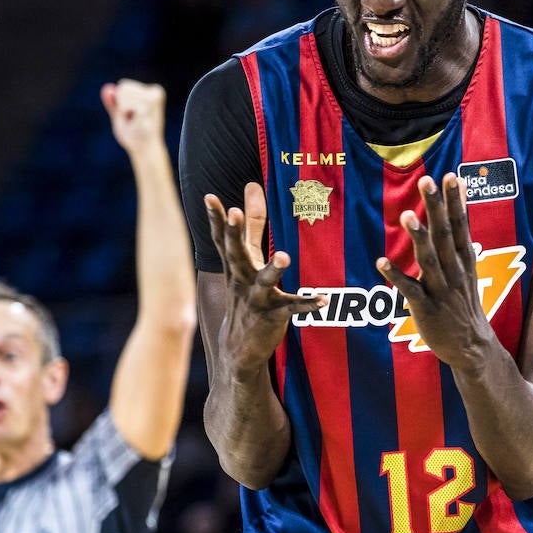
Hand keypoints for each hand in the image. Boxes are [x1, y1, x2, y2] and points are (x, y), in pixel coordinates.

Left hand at [101, 79, 165, 152]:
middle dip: (122, 106)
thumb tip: (106, 88)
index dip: (122, 104)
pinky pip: (124, 102)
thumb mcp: (122, 117)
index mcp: (152, 92)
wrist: (146, 151)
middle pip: (123, 88)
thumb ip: (114, 103)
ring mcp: (154, 96)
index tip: (132, 117)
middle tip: (133, 121)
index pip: (124, 86)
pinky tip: (136, 123)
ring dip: (124, 111)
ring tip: (135, 122)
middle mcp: (156, 91)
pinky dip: (125, 113)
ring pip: (123, 94)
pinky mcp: (150, 103)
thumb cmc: (136, 136)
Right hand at [206, 184, 322, 374]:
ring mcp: (257, 298)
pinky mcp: (274, 316)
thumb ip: (251, 223)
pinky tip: (323, 299)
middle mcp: (242, 279)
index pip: (223, 239)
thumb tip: (252, 185)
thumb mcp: (246, 260)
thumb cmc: (245, 293)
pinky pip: (292, 309)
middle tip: (233, 212)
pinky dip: (308, 304)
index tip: (209, 198)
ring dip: (274, 269)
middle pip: (236, 254)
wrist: (240, 347)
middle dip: (234, 233)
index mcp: (235, 265)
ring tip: (284, 256)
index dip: (216, 218)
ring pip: (264, 282)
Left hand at [376, 173, 495, 368]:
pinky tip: (381, 262)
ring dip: (417, 238)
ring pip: (428, 260)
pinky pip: (410, 291)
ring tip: (406, 215)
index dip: (455, 201)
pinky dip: (396, 277)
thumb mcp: (467, 268)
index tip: (451, 176)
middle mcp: (454, 271)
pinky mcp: (426, 308)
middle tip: (428, 181)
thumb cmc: (463, 302)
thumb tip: (458, 205)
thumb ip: (459, 238)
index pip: (461, 225)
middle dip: (436, 208)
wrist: (471, 346)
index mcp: (464, 260)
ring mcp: (441, 290)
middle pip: (445, 235)